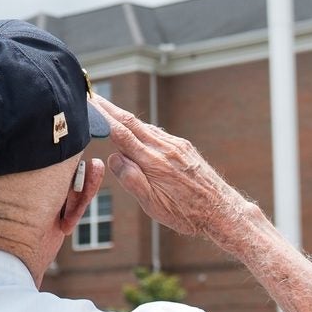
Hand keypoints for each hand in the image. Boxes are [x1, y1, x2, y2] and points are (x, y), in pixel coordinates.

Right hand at [94, 95, 259, 241]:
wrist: (222, 210)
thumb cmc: (186, 214)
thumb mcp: (153, 205)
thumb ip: (132, 180)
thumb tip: (113, 157)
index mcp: (153, 162)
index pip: (121, 134)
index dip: (103, 118)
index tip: (90, 104)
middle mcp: (164, 148)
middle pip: (131, 123)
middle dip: (110, 109)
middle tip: (93, 97)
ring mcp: (176, 146)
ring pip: (145, 127)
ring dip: (125, 117)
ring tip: (110, 111)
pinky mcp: (184, 148)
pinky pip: (158, 134)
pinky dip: (143, 128)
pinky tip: (138, 130)